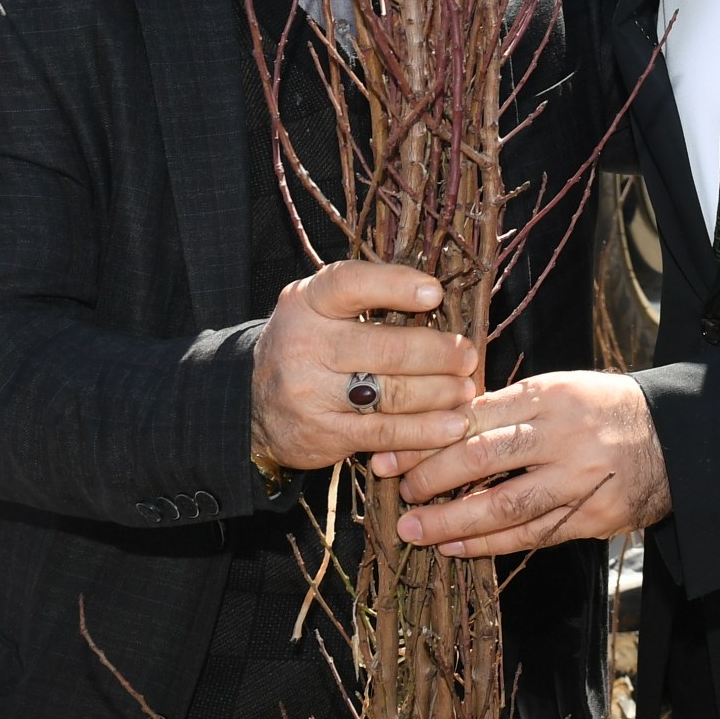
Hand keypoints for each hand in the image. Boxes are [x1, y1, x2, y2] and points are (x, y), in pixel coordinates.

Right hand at [250, 262, 477, 471]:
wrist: (251, 406)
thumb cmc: (305, 347)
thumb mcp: (317, 309)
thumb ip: (363, 298)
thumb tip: (437, 296)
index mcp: (306, 303)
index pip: (351, 284)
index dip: (396, 286)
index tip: (435, 293)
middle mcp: (305, 345)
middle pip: (386, 348)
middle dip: (438, 353)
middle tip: (467, 356)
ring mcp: (312, 393)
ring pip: (392, 392)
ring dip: (440, 393)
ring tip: (465, 389)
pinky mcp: (324, 434)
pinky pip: (385, 432)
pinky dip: (425, 431)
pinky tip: (453, 425)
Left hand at [377, 370, 669, 555]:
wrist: (675, 440)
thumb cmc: (602, 409)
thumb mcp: (559, 388)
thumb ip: (507, 407)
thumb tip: (438, 426)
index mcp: (549, 395)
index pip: (475, 415)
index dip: (427, 436)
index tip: (392, 450)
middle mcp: (563, 436)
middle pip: (483, 458)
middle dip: (431, 476)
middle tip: (397, 488)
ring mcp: (579, 480)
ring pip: (504, 506)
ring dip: (452, 521)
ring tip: (414, 529)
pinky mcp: (592, 517)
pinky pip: (532, 535)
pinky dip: (489, 543)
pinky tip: (455, 547)